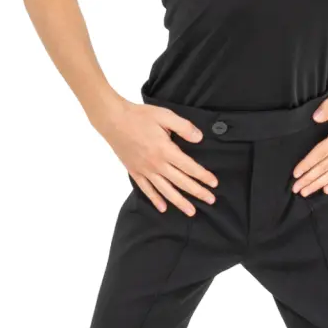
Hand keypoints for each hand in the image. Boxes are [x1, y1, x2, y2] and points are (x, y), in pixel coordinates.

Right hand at [96, 99, 218, 214]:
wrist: (113, 120)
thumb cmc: (138, 116)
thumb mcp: (165, 115)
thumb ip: (183, 127)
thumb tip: (199, 138)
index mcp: (165, 150)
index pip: (189, 167)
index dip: (203, 176)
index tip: (214, 183)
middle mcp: (156, 164)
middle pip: (181, 182)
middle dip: (197, 192)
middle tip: (211, 200)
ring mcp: (144, 170)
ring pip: (165, 190)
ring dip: (179, 202)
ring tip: (191, 211)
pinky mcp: (134, 171)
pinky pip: (146, 189)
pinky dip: (155, 199)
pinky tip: (163, 208)